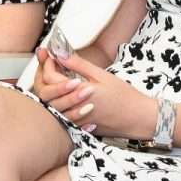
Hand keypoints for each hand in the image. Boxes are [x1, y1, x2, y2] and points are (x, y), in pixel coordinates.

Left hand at [30, 46, 156, 140]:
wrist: (137, 118)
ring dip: (49, 88)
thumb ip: (78, 65)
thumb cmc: (123, 96)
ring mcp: (74, 120)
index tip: (51, 56)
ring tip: (54, 75)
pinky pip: (60, 114)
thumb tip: (61, 53)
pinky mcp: (78, 126)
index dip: (47, 65)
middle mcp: (73, 109)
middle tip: (49, 63)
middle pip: (45, 92)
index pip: (51, 78)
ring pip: (50, 104)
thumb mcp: (101, 75)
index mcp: (79, 93)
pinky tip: (62, 92)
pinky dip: (57, 101)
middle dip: (43, 75)